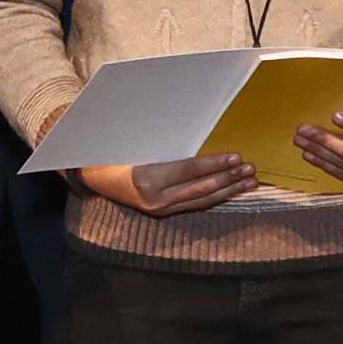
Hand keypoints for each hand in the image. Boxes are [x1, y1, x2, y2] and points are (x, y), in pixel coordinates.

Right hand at [79, 153, 256, 215]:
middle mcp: (154, 198)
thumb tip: (201, 130)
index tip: (236, 158)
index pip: (188, 170)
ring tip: (250, 182)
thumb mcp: (136, 142)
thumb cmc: (112, 152)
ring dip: (228, 190)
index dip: (214, 164)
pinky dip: (215, 197)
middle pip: (200, 188)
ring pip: (201, 200)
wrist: (91, 176)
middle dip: (228, 179)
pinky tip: (231, 191)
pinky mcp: (162, 213)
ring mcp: (159, 209)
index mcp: (146, 177)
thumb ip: (166, 142)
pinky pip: (193, 205)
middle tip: (251, 170)